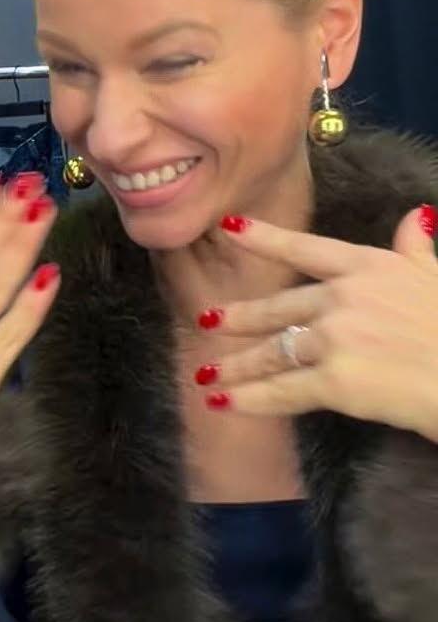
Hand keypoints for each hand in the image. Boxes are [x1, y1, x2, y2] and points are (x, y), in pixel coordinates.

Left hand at [195, 204, 437, 437]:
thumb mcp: (435, 278)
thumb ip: (415, 250)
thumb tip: (415, 217)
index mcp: (368, 268)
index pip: (305, 248)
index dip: (264, 238)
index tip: (228, 228)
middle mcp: (344, 297)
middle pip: (278, 306)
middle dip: (240, 316)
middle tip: (207, 321)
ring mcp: (335, 338)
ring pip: (272, 351)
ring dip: (237, 366)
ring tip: (209, 374)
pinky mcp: (335, 380)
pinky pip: (282, 390)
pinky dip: (249, 400)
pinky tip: (222, 404)